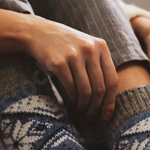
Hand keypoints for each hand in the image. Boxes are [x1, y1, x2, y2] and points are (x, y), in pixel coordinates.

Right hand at [0, 9, 117, 120]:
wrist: (38, 32)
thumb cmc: (67, 45)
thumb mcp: (88, 47)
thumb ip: (100, 65)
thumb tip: (110, 99)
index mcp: (101, 46)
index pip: (112, 80)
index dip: (110, 101)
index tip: (107, 115)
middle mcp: (89, 50)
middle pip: (99, 88)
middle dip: (97, 107)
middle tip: (92, 116)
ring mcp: (73, 56)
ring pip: (86, 91)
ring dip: (84, 105)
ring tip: (82, 110)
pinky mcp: (58, 63)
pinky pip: (71, 88)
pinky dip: (73, 98)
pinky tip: (72, 101)